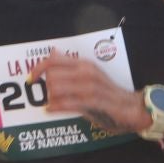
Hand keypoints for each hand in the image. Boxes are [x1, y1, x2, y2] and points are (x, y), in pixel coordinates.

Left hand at [27, 50, 147, 134]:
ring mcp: (89, 86)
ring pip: (56, 88)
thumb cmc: (108, 94)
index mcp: (84, 64)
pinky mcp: (93, 102)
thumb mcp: (89, 75)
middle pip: (51, 75)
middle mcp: (86, 72)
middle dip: (46, 88)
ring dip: (50, 98)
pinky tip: (50, 110)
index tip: (31, 78)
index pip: (53, 59)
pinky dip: (55, 107)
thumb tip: (52, 52)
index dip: (38, 68)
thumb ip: (70, 66)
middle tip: (50, 96)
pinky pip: (66, 103)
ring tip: (54, 104)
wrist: (132, 108)